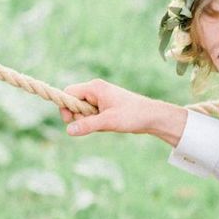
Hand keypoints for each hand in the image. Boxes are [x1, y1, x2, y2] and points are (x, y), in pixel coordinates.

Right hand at [60, 79, 186, 145]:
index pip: (68, 93)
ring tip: (104, 123)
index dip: (66, 106)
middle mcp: (96, 90)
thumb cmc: (133, 115)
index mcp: (95, 87)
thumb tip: (68, 130)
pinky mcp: (105, 106)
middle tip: (94, 122)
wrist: (152, 117)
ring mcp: (100, 98)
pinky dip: (95, 122)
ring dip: (88, 120)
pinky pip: (91, 115)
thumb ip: (87, 125)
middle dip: (79, 115)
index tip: (72, 120)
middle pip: (73, 102)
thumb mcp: (108, 121)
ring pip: (82, 110)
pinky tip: (107, 124)